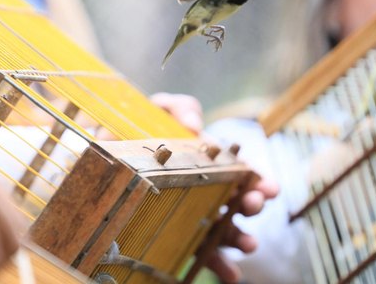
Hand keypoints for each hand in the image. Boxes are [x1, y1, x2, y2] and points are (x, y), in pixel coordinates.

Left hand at [154, 94, 280, 281]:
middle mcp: (206, 189)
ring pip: (223, 228)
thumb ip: (180, 108)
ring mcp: (193, 213)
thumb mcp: (159, 111)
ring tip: (249, 244)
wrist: (106, 147)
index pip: (239, 172)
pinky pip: (199, 251)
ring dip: (239, 237)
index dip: (256, 180)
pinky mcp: (175, 232)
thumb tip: (194, 126)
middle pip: (235, 201)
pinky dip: (219, 264)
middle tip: (254, 204)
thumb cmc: (140, 128)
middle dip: (250, 204)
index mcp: (208, 161)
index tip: (270, 187)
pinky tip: (232, 275)